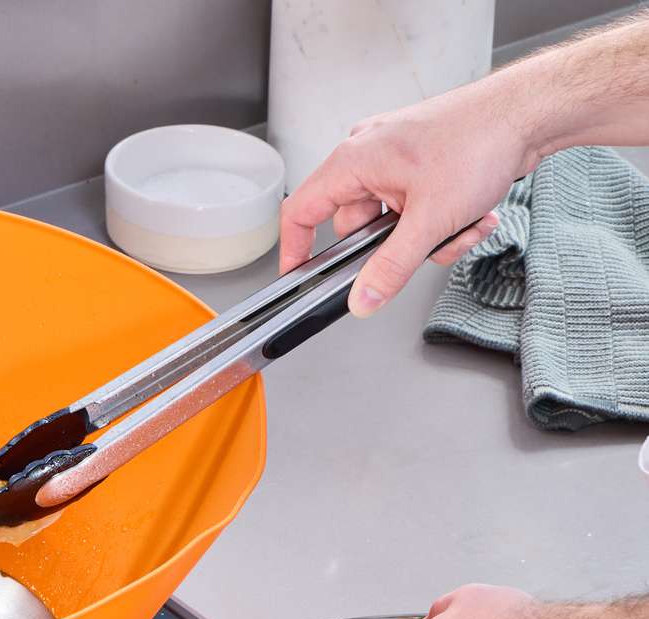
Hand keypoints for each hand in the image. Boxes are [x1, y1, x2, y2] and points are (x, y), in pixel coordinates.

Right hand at [279, 78, 534, 316]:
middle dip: (397, 247)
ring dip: (429, 235)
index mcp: (352, 161)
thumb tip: (362, 299)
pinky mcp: (420, 161)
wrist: (530, 112)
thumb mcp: (430, 220)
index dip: (294, 249)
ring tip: (465, 225)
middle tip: (428, 248)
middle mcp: (367, 154)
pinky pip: (415, 206)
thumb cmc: (479, 141)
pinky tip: (474, 214)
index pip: (301, 211)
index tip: (298, 277)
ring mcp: (395, 157)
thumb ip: (391, 267)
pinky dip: (442, 219)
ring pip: (393, 220)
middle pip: (357, 224)